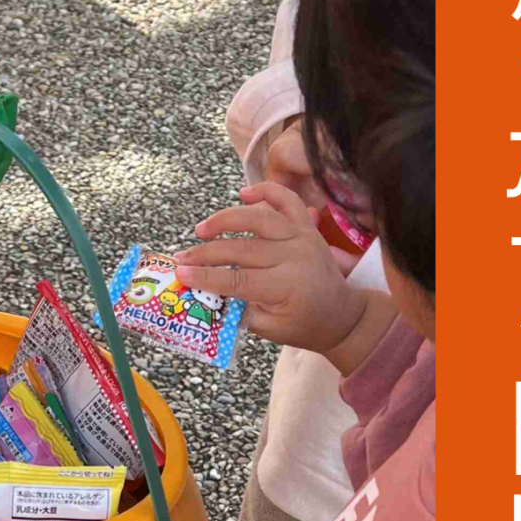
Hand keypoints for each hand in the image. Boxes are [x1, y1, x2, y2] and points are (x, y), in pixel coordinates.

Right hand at [174, 180, 365, 354]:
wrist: (340, 315)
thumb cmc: (301, 325)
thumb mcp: (267, 328)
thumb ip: (238, 310)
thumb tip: (203, 292)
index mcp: (286, 286)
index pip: (237, 279)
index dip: (206, 277)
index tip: (180, 274)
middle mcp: (295, 256)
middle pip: (242, 249)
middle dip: (206, 253)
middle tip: (182, 257)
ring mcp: (303, 237)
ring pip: (259, 219)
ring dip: (226, 220)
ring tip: (202, 229)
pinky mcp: (307, 226)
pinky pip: (287, 201)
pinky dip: (266, 191)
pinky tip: (244, 193)